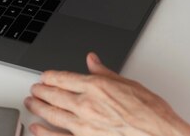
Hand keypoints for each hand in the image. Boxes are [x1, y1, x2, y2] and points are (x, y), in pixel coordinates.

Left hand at [24, 52, 189, 135]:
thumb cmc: (149, 112)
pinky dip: (44, 133)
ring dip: (39, 108)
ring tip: (31, 104)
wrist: (158, 134)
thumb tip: (93, 61)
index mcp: (95, 87)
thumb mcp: (127, 83)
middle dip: (41, 91)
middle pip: (55, 95)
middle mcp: (86, 105)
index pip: (64, 78)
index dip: (51, 76)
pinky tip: (36, 129)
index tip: (44, 76)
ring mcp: (83, 126)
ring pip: (52, 114)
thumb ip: (105, 72)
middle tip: (34, 89)